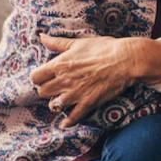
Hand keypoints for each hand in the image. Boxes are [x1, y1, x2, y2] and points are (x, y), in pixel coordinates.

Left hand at [31, 34, 160, 126]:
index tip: (45, 77)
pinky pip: (72, 117)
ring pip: (54, 105)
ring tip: (62, 101)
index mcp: (59, 64)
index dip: (38, 78)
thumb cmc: (104, 48)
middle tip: (54, 88)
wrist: (126, 60)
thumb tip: (41, 37)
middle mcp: (64, 80)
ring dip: (56, 104)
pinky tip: (66, 123)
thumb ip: (57, 43)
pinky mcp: (88, 102)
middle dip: (47, 91)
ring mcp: (75, 93)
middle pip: (42, 92)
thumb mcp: (78, 43)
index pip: (35, 77)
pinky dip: (68, 122)